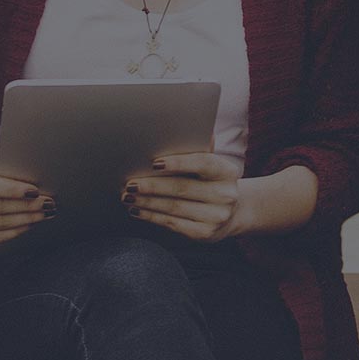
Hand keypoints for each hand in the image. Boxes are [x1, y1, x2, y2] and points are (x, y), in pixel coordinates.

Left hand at [122, 153, 241, 241]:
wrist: (230, 214)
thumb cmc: (211, 182)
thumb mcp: (210, 165)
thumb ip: (198, 148)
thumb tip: (181, 125)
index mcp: (227, 172)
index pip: (202, 163)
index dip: (178, 162)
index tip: (154, 162)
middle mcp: (226, 195)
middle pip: (182, 188)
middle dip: (152, 185)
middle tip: (130, 183)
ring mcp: (217, 217)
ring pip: (174, 207)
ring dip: (147, 202)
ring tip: (128, 197)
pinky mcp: (205, 233)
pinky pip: (173, 224)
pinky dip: (152, 217)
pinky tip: (137, 211)